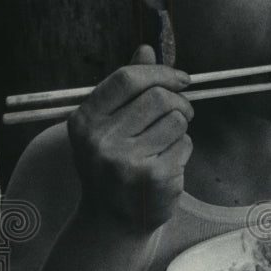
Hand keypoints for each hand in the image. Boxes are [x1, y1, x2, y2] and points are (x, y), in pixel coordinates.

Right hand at [67, 45, 193, 231]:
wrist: (109, 222)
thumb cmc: (110, 166)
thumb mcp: (107, 126)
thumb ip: (126, 88)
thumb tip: (145, 48)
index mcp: (85, 120)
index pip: (128, 78)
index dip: (161, 72)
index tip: (182, 79)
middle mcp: (102, 140)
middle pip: (160, 98)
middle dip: (180, 103)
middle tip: (182, 115)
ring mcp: (128, 161)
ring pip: (178, 121)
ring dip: (180, 131)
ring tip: (164, 146)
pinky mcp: (154, 178)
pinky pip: (185, 146)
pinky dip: (183, 151)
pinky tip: (166, 166)